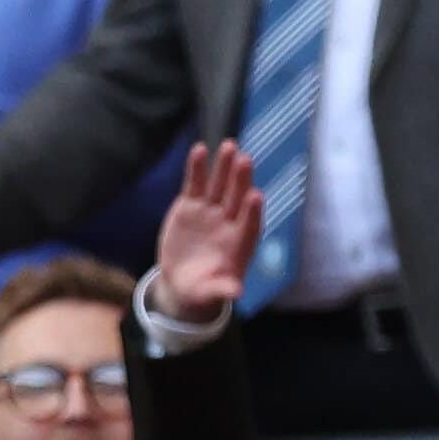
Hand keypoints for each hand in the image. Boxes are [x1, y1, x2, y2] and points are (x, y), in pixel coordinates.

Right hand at [156, 141, 261, 318]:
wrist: (182, 281)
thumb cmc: (202, 290)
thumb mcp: (210, 293)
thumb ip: (222, 289)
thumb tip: (236, 293)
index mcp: (239, 244)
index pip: (250, 224)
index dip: (253, 212)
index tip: (256, 196)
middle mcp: (228, 223)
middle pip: (237, 198)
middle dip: (241, 180)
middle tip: (245, 160)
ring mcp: (210, 211)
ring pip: (220, 185)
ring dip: (224, 166)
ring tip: (229, 146)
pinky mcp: (191, 204)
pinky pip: (196, 183)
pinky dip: (198, 168)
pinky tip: (200, 150)